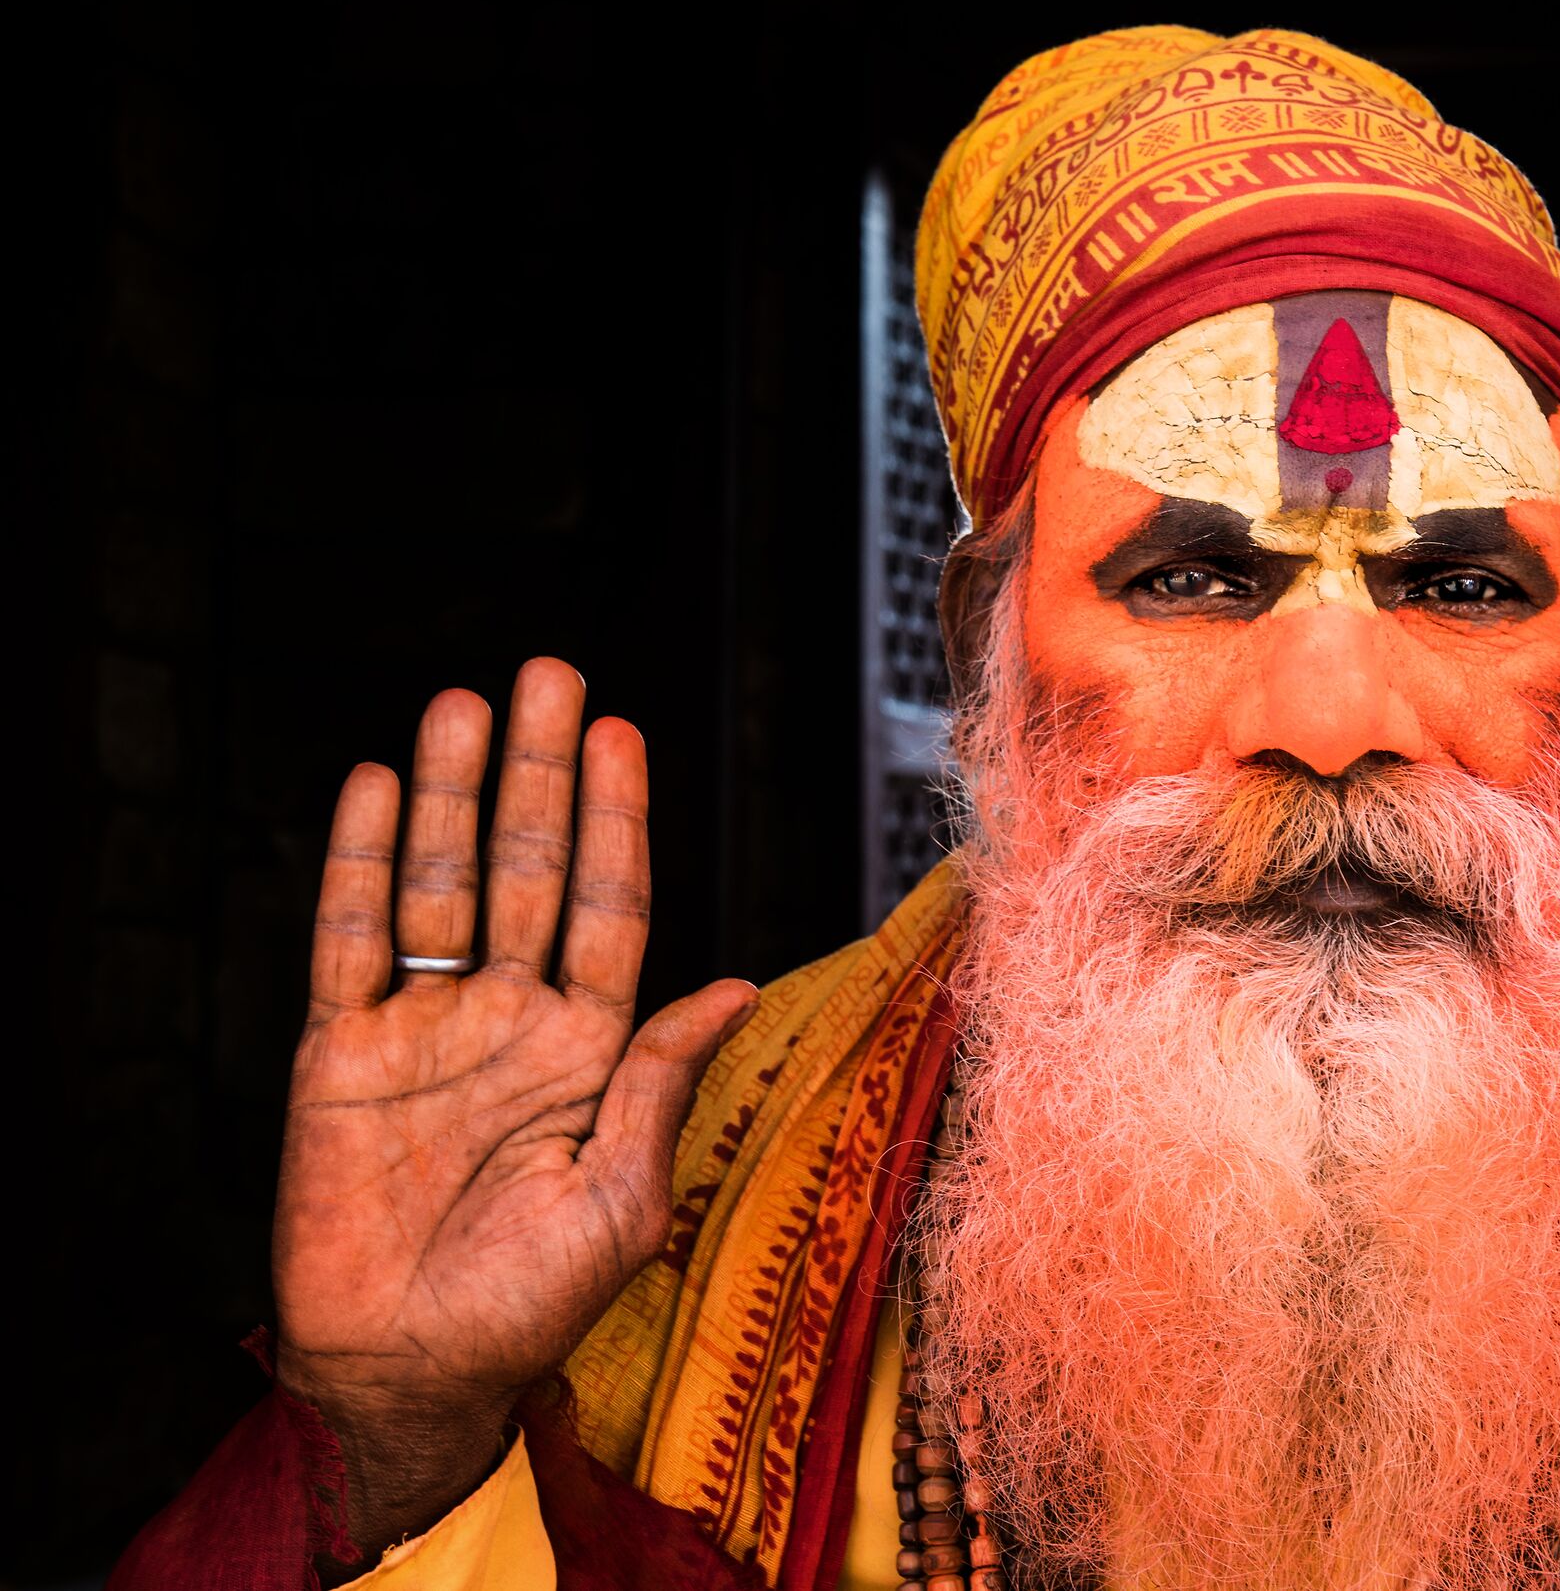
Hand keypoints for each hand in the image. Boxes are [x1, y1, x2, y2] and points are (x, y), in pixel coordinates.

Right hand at [271, 658, 756, 1562]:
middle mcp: (511, 1018)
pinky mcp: (342, 1053)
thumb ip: (659, 1080)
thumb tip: (731, 983)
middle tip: (551, 676)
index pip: (608, 905)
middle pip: (528, 869)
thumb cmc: (532, 1300)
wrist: (412, 1369)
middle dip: (540, 775)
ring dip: (453, 794)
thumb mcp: (624, 1197)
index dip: (616, 821)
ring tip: (468, 703)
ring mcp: (426, 1027)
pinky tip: (378, 786)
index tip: (623, 735)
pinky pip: (350, 942)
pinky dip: (360, 864)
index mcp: (589, 1046)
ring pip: (441, 884)